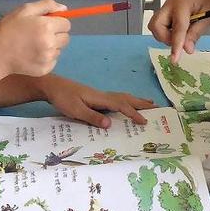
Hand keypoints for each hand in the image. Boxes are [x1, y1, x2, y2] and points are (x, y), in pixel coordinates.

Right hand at [0, 0, 70, 77]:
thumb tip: (64, 8)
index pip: (67, 24)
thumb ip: (46, 5)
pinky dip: (46, 57)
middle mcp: (51, 43)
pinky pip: (53, 60)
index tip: (46, 24)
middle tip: (39, 34)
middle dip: (56, 34)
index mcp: (47, 26)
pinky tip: (33, 55)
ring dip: (52, 46)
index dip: (57, 22)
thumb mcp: (24, 10)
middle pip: (66, 37)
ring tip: (34, 45)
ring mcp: (49, 58)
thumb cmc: (8, 29)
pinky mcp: (46, 69)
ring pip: (59, 49)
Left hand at [39, 76, 156, 128]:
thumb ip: (92, 117)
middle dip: (142, 103)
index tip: (144, 122)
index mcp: (100, 98)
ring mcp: (99, 95)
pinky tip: (126, 105)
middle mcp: (102, 95)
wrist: (51, 86)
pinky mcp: (95, 97)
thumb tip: (110, 124)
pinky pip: (116, 99)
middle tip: (158, 108)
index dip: (133, 113)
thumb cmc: (62, 98)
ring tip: (149, 104)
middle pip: (126, 98)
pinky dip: (126, 101)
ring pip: (122, 97)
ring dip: (136, 101)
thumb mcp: (75, 110)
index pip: (121, 105)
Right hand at [148, 0, 209, 61]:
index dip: (176, 44)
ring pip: (155, 26)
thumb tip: (186, 50)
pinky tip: (180, 32)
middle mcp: (170, 4)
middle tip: (180, 42)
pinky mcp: (167, 11)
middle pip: (155, 25)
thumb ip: (196, 33)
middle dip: (165, 38)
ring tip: (182, 36)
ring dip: (165, 36)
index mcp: (183, 3)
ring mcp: (167, 7)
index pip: (177, 28)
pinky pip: (160, 25)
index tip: (174, 60)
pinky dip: (167, 32)